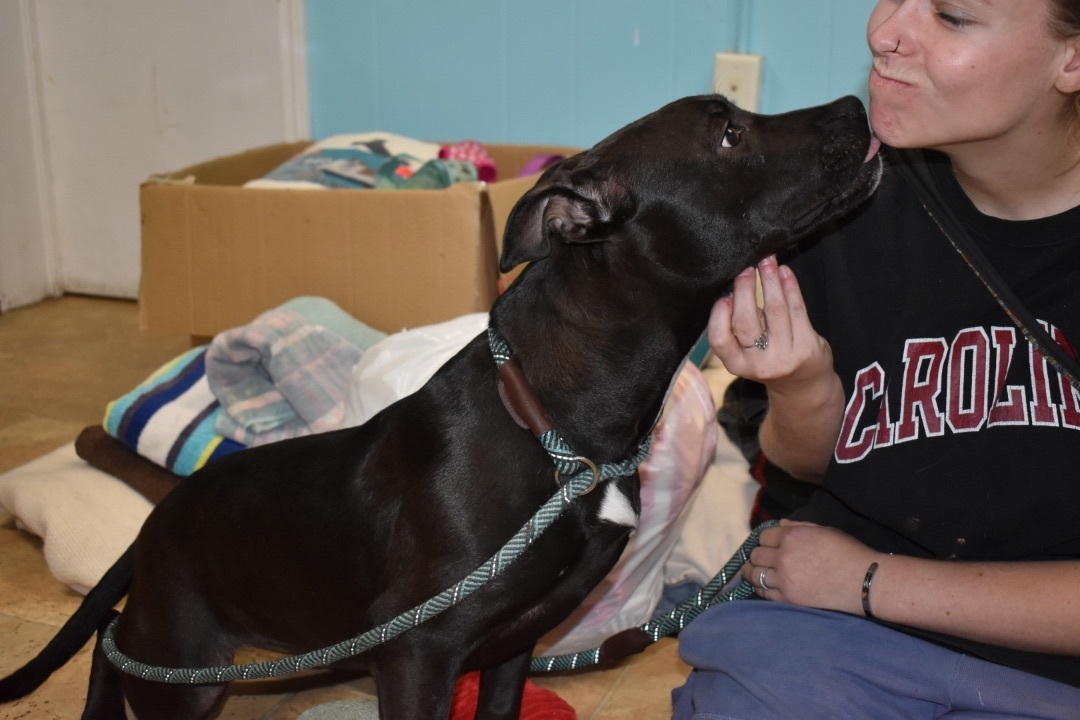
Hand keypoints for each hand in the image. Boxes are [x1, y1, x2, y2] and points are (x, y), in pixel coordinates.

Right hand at [708, 256, 833, 390]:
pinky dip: (790, 287)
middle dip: (745, 290)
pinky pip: (797, 310)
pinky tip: (785, 272)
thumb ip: (739, 324)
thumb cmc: (769, 358)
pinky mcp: (806, 347)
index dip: (719, 315)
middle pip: (746, 323)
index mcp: (736, 364)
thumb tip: (735, 284)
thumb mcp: (746, 351)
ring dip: (770, 281)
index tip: (724, 294)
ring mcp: (784, 357)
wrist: (803, 384)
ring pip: (775, 311)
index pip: (719, 339)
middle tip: (746, 268)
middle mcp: (759, 364)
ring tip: (768, 261)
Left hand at [741, 520, 880, 615]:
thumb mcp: (824, 531)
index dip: (764, 540)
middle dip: (756, 556)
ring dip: (752, 572)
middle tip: (758, 559)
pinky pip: (764, 593)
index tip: (766, 545)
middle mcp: (784, 556)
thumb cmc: (848, 552)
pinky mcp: (789, 597)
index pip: (763, 537)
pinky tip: (762, 587)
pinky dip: (760, 588)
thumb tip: (779, 524)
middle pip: (756, 555)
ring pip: (754, 574)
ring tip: (752, 573)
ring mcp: (784, 578)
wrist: (864, 581)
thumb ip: (799, 526)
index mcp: (792, 536)